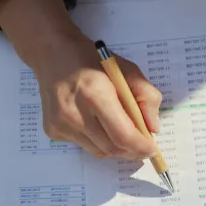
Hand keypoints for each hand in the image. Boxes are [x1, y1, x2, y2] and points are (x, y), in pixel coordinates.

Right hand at [0, 0, 160, 158]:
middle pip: (112, 148)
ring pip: (98, 152)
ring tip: (122, 133)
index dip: (141, 147)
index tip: (152, 149)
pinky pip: (84, 146)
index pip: (123, 136)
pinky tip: (97, 123)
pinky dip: (98, 141)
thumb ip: (146, 97)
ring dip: (116, 148)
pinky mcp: (53, 130)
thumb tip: (153, 128)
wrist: (52, 53)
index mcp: (95, 94)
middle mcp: (75, 113)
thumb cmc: (93, 60)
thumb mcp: (128, 70)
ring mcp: (61, 124)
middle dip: (132, 151)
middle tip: (143, 145)